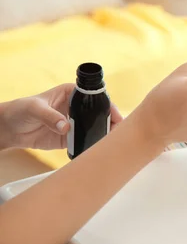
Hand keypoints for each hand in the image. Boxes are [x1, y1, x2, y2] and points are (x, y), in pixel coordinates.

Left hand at [0, 84, 121, 150]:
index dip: (108, 105)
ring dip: (104, 134)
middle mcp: (77, 108)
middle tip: (118, 131)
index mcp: (72, 93)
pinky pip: (85, 141)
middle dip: (111, 121)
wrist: (9, 129)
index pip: (95, 98)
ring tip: (112, 142)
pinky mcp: (70, 138)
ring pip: (95, 128)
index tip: (115, 115)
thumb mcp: (34, 109)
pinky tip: (99, 149)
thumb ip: (50, 116)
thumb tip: (66, 127)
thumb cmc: (20, 110)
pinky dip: (92, 145)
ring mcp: (75, 123)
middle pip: (100, 114)